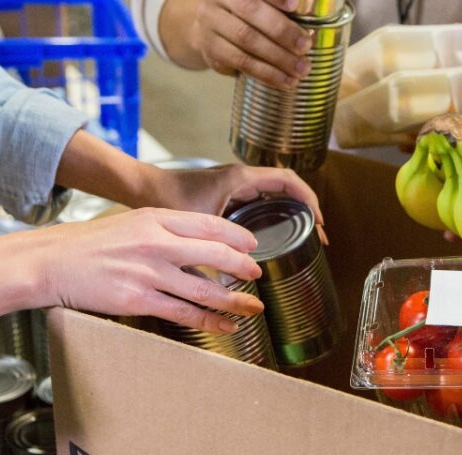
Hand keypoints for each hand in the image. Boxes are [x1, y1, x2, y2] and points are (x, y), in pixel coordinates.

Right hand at [0, 209, 265, 340]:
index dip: (236, 238)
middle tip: (258, 275)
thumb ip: (162, 229)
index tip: (252, 247)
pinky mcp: (139, 300)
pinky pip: (184, 313)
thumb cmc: (88, 244)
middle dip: (243, 267)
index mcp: (155, 218)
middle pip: (215, 254)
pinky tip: (226, 326)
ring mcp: (149, 273)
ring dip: (234, 300)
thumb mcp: (129, 222)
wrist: (49, 262)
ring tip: (253, 307)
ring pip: (205, 289)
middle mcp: (156, 243)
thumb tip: (196, 242)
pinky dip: (210, 321)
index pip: (208, 225)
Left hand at [54, 133, 325, 243]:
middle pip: (287, 189)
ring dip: (292, 212)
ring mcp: (234, 185)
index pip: (288, 180)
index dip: (309, 199)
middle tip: (318, 235)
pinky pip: (260, 201)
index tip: (320, 221)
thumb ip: (219, 243)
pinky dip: (274, 215)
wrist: (141, 187)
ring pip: (274, 195)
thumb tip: (240, 269)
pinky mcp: (226, 194)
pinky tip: (275, 236)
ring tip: (304, 237)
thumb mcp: (198, 223)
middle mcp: (241, 178)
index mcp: (240, 178)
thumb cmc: (166, 198)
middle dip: (306, 210)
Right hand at [165, 0, 312, 87]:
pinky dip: (266, 73)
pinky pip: (240, 62)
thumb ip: (276, 9)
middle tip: (305, 46)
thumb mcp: (257, 5)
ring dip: (277, 57)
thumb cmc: (243, 14)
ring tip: (301, 69)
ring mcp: (210, 24)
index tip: (295, 5)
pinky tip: (285, 81)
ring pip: (246, 40)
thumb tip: (309, 23)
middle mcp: (218, 0)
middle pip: (250, 11)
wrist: (207, 29)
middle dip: (281, 30)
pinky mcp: (211, 50)